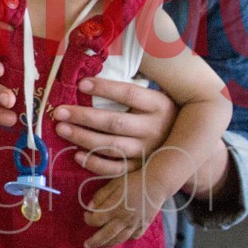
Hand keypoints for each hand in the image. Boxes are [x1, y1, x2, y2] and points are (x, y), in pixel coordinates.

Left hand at [51, 78, 175, 177]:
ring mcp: (147, 152)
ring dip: (83, 138)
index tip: (80, 84)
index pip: (128, 94)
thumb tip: (94, 77)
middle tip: (59, 111)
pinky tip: (76, 155)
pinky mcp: (140, 170)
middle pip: (114, 122)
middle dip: (84, 116)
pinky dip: (94, 163)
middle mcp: (154, 129)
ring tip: (61, 129)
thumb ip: (132, 91)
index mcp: (158, 105)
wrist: (189, 147)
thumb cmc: (162, 116)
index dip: (105, 89)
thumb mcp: (156, 98)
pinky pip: (114, 169)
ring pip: (111, 146)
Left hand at [82, 170, 163, 247]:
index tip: (86, 215)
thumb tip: (90, 208)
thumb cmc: (133, 180)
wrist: (157, 183)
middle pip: (106, 235)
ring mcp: (135, 224)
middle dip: (95, 241)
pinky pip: (134, 236)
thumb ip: (101, 196)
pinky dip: (127, 238)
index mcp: (114, 209)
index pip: (96, 220)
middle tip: (87, 246)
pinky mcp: (144, 224)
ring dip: (109, 244)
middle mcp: (124, 220)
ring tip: (101, 245)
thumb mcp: (114, 183)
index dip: (88, 219)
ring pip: (120, 239)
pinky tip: (122, 237)